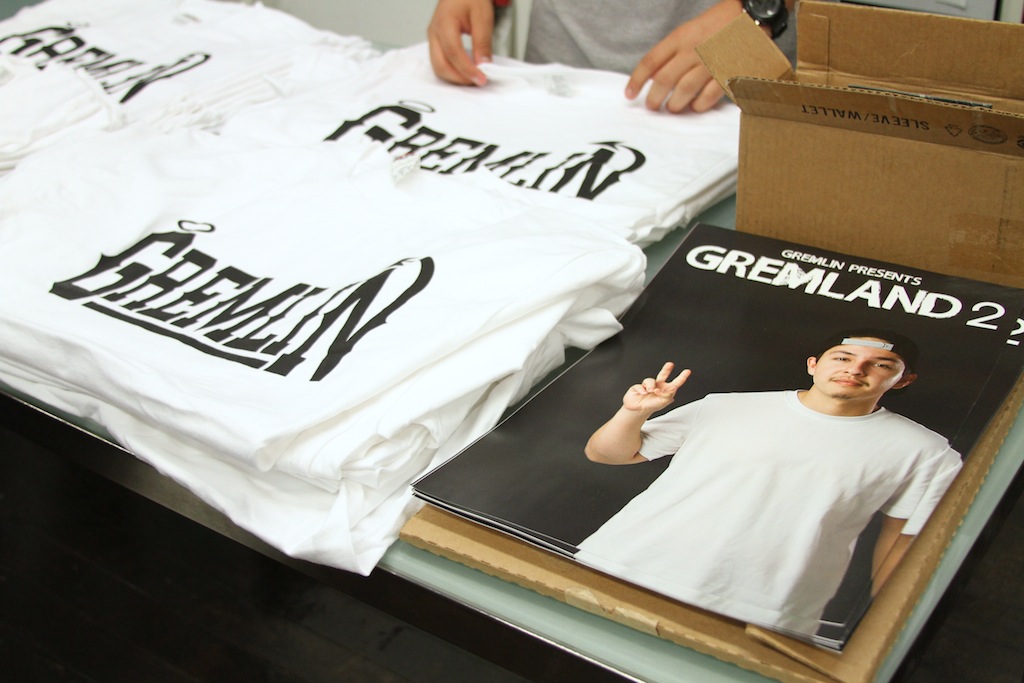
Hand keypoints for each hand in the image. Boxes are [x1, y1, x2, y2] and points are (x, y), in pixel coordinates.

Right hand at [427, 0, 494, 85]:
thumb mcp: (483, 16)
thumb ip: (482, 42)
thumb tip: (483, 64)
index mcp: (444, 22)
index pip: (453, 52)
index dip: (467, 69)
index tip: (481, 78)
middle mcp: (434, 32)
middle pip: (440, 65)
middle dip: (459, 78)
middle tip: (478, 81)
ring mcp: (433, 38)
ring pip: (438, 67)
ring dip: (455, 77)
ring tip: (474, 77)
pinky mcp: (436, 43)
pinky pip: (440, 63)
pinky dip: (452, 72)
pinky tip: (466, 72)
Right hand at [623, 362, 691, 412]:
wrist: (638, 410)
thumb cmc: (652, 405)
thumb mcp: (664, 402)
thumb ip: (669, 394)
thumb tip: (669, 387)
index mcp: (665, 390)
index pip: (675, 383)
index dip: (682, 377)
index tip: (687, 371)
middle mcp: (658, 386)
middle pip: (663, 375)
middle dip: (666, 369)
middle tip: (670, 364)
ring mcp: (648, 385)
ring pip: (650, 380)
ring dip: (651, 386)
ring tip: (650, 391)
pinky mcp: (640, 386)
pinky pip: (641, 385)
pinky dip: (642, 390)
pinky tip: (643, 393)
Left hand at [625, 0, 742, 112]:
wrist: (749, 13)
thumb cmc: (716, 25)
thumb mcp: (688, 31)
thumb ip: (671, 52)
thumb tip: (652, 76)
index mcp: (680, 38)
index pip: (651, 61)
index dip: (637, 80)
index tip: (630, 94)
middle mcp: (693, 50)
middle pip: (664, 80)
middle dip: (654, 99)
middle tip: (653, 106)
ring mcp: (710, 62)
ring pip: (684, 91)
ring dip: (675, 105)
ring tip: (673, 107)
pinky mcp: (727, 73)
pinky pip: (708, 96)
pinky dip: (699, 105)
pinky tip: (695, 106)